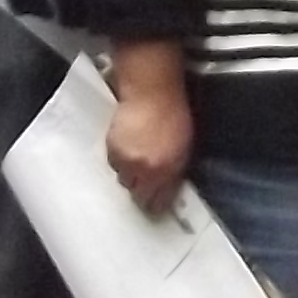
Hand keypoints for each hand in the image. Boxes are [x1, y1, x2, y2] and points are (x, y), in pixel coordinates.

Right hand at [106, 81, 193, 215]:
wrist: (152, 92)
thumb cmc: (174, 114)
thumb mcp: (184, 147)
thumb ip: (174, 171)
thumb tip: (168, 188)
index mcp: (168, 170)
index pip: (158, 203)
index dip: (156, 205)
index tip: (155, 205)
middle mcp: (147, 170)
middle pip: (138, 196)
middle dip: (142, 192)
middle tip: (145, 183)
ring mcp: (128, 161)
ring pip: (124, 181)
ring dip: (130, 175)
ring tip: (137, 160)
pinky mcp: (112, 150)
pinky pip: (114, 166)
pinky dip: (120, 161)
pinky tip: (128, 148)